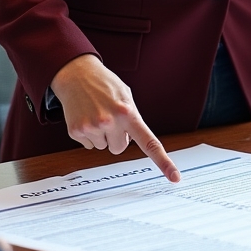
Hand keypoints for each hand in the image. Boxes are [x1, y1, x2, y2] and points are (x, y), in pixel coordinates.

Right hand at [51, 54, 180, 181]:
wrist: (76, 74)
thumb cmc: (103, 83)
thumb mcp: (126, 96)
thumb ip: (133, 118)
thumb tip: (133, 139)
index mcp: (128, 113)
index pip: (149, 142)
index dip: (163, 162)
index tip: (174, 177)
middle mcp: (110, 121)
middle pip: (119, 148)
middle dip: (116, 137)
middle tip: (109, 118)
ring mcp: (92, 127)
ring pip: (104, 147)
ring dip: (102, 134)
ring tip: (96, 113)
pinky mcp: (77, 131)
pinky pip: (89, 145)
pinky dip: (88, 134)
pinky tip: (86, 116)